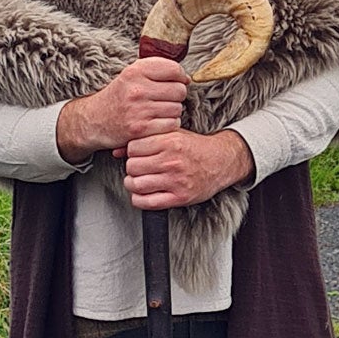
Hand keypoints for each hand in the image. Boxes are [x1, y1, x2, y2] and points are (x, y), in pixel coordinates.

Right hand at [57, 57, 188, 163]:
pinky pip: (171, 124)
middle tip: (165, 99)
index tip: (175, 82)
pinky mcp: (141, 129)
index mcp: (135, 71)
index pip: (174, 69)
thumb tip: (186, 79)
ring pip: (177, 108)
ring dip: (173, 111)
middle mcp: (136, 88)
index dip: (180, 76)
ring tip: (159, 111)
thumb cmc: (119, 96)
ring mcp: (138, 110)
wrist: (94, 120)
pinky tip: (158, 122)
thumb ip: (157, 70)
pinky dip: (168, 125)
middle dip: (177, 95)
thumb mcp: (132, 75)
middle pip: (179, 90)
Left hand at [122, 129, 253, 209]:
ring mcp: (176, 180)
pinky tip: (144, 193)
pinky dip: (139, 199)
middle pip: (132, 166)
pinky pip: (147, 202)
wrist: (221, 161)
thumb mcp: (173, 134)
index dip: (131, 151)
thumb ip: (146, 139)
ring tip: (138, 180)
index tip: (137, 154)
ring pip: (137, 185)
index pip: (133, 148)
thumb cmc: (195, 147)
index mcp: (170, 141)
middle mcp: (172, 161)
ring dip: (133, 184)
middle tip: (137, 168)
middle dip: (131, 168)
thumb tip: (117, 150)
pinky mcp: (180, 197)